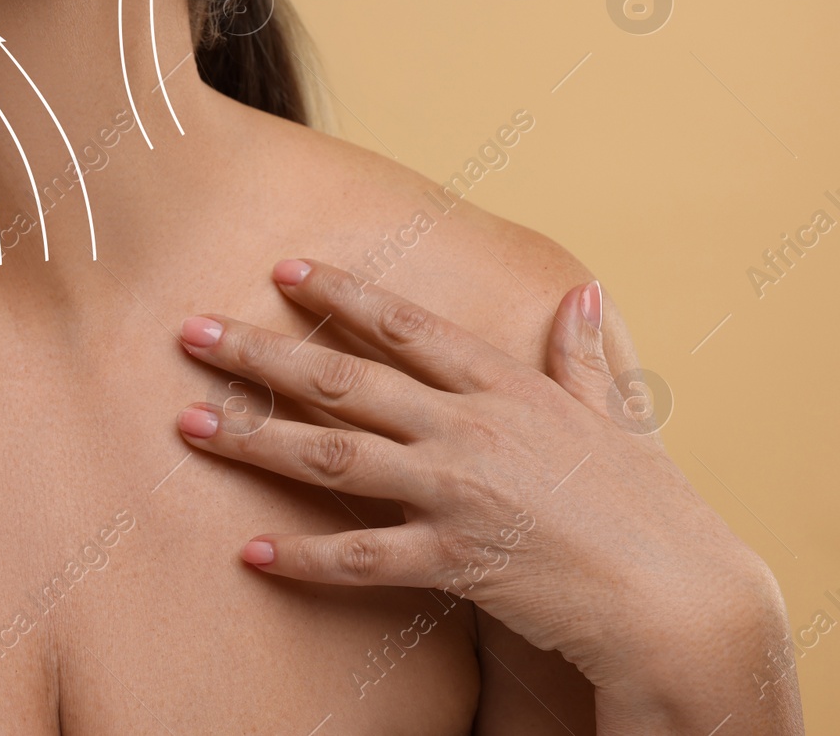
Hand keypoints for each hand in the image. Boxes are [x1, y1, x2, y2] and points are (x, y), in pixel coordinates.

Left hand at [172, 260, 792, 721]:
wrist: (680, 600)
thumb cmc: (650, 508)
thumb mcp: (616, 419)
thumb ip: (585, 357)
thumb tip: (579, 294)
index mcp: (504, 386)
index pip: (405, 326)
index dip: (340, 294)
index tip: (282, 268)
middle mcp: (469, 428)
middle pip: (343, 380)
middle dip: (261, 353)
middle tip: (190, 333)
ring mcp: (458, 492)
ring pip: (332, 457)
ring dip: (254, 439)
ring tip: (189, 426)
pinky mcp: (456, 560)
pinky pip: (362, 557)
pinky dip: (303, 556)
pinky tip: (250, 551)